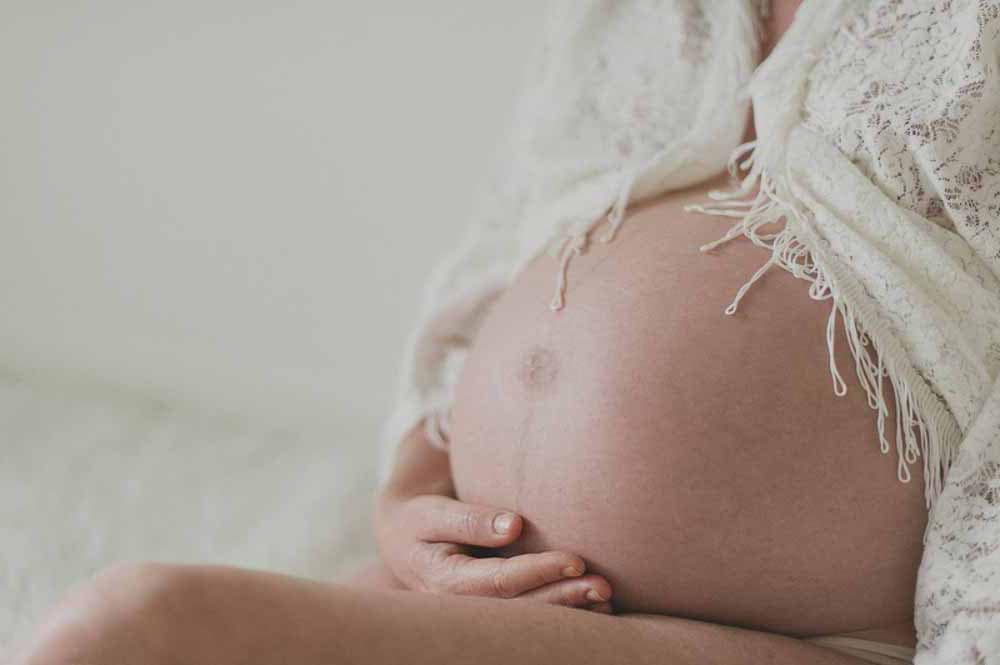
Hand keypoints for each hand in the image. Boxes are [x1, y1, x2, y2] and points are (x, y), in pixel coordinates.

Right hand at [375, 492, 612, 611]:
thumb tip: (514, 525)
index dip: (539, 572)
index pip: (500, 582)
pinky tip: (596, 606)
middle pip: (521, 607)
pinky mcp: (493, 607)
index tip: (575, 560)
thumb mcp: (433, 513)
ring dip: (569, 609)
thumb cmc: (419, 520)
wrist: (403, 540)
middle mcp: (463, 606)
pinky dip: (563, 610)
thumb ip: (469, 518)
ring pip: (528, 616)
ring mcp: (479, 612)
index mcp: (444, 582)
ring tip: (606, 598)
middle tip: (603, 586)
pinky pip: (529, 614)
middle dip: (564, 598)